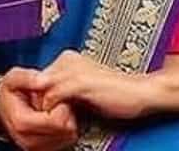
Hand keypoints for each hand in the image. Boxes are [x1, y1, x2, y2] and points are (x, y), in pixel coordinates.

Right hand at [0, 67, 79, 150]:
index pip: (57, 120)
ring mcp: (36, 147)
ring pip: (69, 137)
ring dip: (66, 121)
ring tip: (53, 109)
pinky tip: (54, 118)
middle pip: (66, 130)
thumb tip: (43, 81)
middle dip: (65, 113)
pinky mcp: (44, 150)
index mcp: (21, 123)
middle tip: (55, 101)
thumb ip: (27, 77)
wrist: (1, 108)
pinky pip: (67, 141)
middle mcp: (28, 140)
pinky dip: (64, 129)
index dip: (60, 105)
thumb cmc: (9, 94)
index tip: (53, 96)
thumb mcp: (13, 78)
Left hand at [33, 50, 155, 121]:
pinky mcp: (81, 82)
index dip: (38, 95)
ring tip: (54, 119)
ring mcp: (74, 70)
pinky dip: (53, 109)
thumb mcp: (84, 89)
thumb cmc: (116, 93)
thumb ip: (64, 89)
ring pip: (42, 89)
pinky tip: (62, 117)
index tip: (44, 109)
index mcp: (69, 59)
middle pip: (37, 81)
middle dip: (39, 100)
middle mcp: (69, 60)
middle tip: (47, 116)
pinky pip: (54, 95)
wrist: (142, 93)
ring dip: (44, 107)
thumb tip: (45, 99)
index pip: (38, 76)